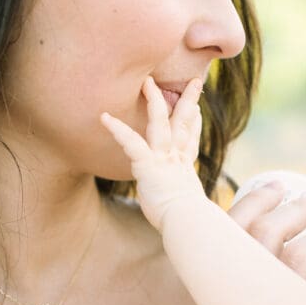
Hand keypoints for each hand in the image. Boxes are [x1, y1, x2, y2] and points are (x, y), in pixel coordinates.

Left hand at [100, 77, 205, 229]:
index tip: (196, 110)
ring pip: (160, 122)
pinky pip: (131, 142)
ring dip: (154, 101)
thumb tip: (202, 216)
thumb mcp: (192, 211)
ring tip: (147, 83)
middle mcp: (176, 158)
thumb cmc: (189, 222)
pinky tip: (104, 118)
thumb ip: (192, 206)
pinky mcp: (148, 164)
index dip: (194, 124)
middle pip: (184, 123)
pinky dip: (117, 129)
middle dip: (187, 101)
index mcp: (185, 169)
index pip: (191, 140)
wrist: (187, 221)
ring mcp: (163, 158)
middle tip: (193, 82)